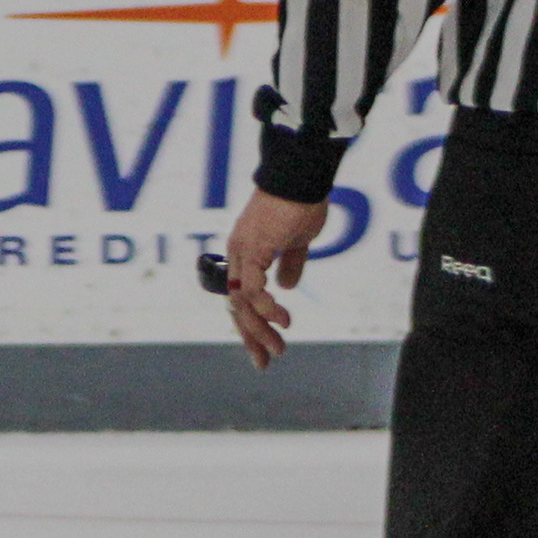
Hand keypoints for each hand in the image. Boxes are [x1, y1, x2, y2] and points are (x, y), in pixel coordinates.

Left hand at [222, 186, 327, 370]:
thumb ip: (290, 263)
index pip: (241, 296)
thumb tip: (287, 287)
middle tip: (265, 361)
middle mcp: (237, 254)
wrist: (301, 177)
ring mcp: (241, 251)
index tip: (263, 349)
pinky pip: (253, 287)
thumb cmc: (301, 202)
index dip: (251, 323)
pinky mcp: (252, 248)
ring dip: (259, 329)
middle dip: (251, 336)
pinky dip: (266, 307)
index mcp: (245, 253)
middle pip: (236, 304)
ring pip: (242, 302)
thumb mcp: (298, 241)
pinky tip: (283, 320)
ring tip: (277, 349)